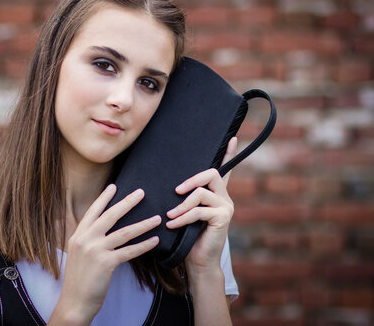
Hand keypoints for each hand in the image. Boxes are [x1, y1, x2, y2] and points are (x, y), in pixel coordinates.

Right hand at [49, 185, 160, 324]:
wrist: (74, 302)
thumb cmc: (79, 280)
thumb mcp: (78, 255)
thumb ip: (87, 240)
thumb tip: (102, 230)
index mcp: (78, 236)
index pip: (92, 212)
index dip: (104, 198)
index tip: (114, 186)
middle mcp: (85, 239)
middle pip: (110, 216)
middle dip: (127, 202)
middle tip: (141, 193)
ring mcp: (95, 250)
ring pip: (124, 232)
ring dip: (143, 224)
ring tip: (157, 218)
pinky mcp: (105, 263)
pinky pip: (129, 251)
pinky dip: (143, 245)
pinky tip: (154, 240)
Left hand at [165, 137, 236, 272]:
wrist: (198, 262)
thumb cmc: (188, 238)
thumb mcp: (184, 214)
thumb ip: (183, 199)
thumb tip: (168, 186)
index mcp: (216, 195)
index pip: (225, 170)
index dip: (229, 154)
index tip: (232, 138)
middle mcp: (224, 198)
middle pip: (211, 174)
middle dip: (191, 180)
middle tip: (175, 191)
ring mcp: (226, 207)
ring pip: (201, 193)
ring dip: (182, 205)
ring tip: (171, 216)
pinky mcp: (223, 218)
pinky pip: (199, 210)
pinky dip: (183, 217)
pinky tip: (172, 224)